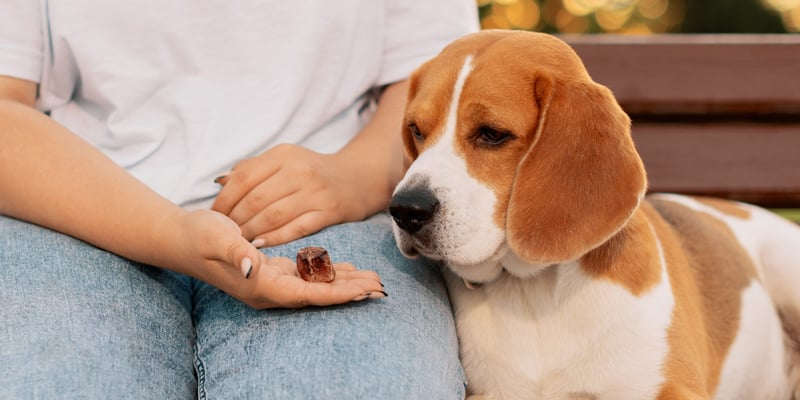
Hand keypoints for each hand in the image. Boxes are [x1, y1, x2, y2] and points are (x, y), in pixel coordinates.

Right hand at [174, 209, 384, 308]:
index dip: (337, 293)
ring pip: (315, 286)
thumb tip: (252, 266)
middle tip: (380, 286)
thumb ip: (235, 252)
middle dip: (349, 291)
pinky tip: (345, 269)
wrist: (180, 238)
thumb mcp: (215, 237)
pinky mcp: (271, 271)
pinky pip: (306, 277)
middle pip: (317, 294)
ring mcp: (270, 281)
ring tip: (371, 279)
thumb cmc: (198, 236)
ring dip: (342, 283)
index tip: (364, 291)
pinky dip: (327, 273)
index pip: (308, 294)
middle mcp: (268, 289)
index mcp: (260, 285)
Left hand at [211, 143, 386, 245]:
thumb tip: (220, 183)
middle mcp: (299, 171)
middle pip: (255, 200)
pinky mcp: (328, 211)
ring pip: (272, 216)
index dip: (224, 199)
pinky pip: (295, 228)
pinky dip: (274, 238)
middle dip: (235, 219)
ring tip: (239, 241)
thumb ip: (254, 169)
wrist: (357, 178)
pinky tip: (260, 244)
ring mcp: (315, 192)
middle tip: (224, 233)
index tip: (214, 215)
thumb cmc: (313, 172)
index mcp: (283, 155)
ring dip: (251, 232)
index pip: (243, 178)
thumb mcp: (285, 160)